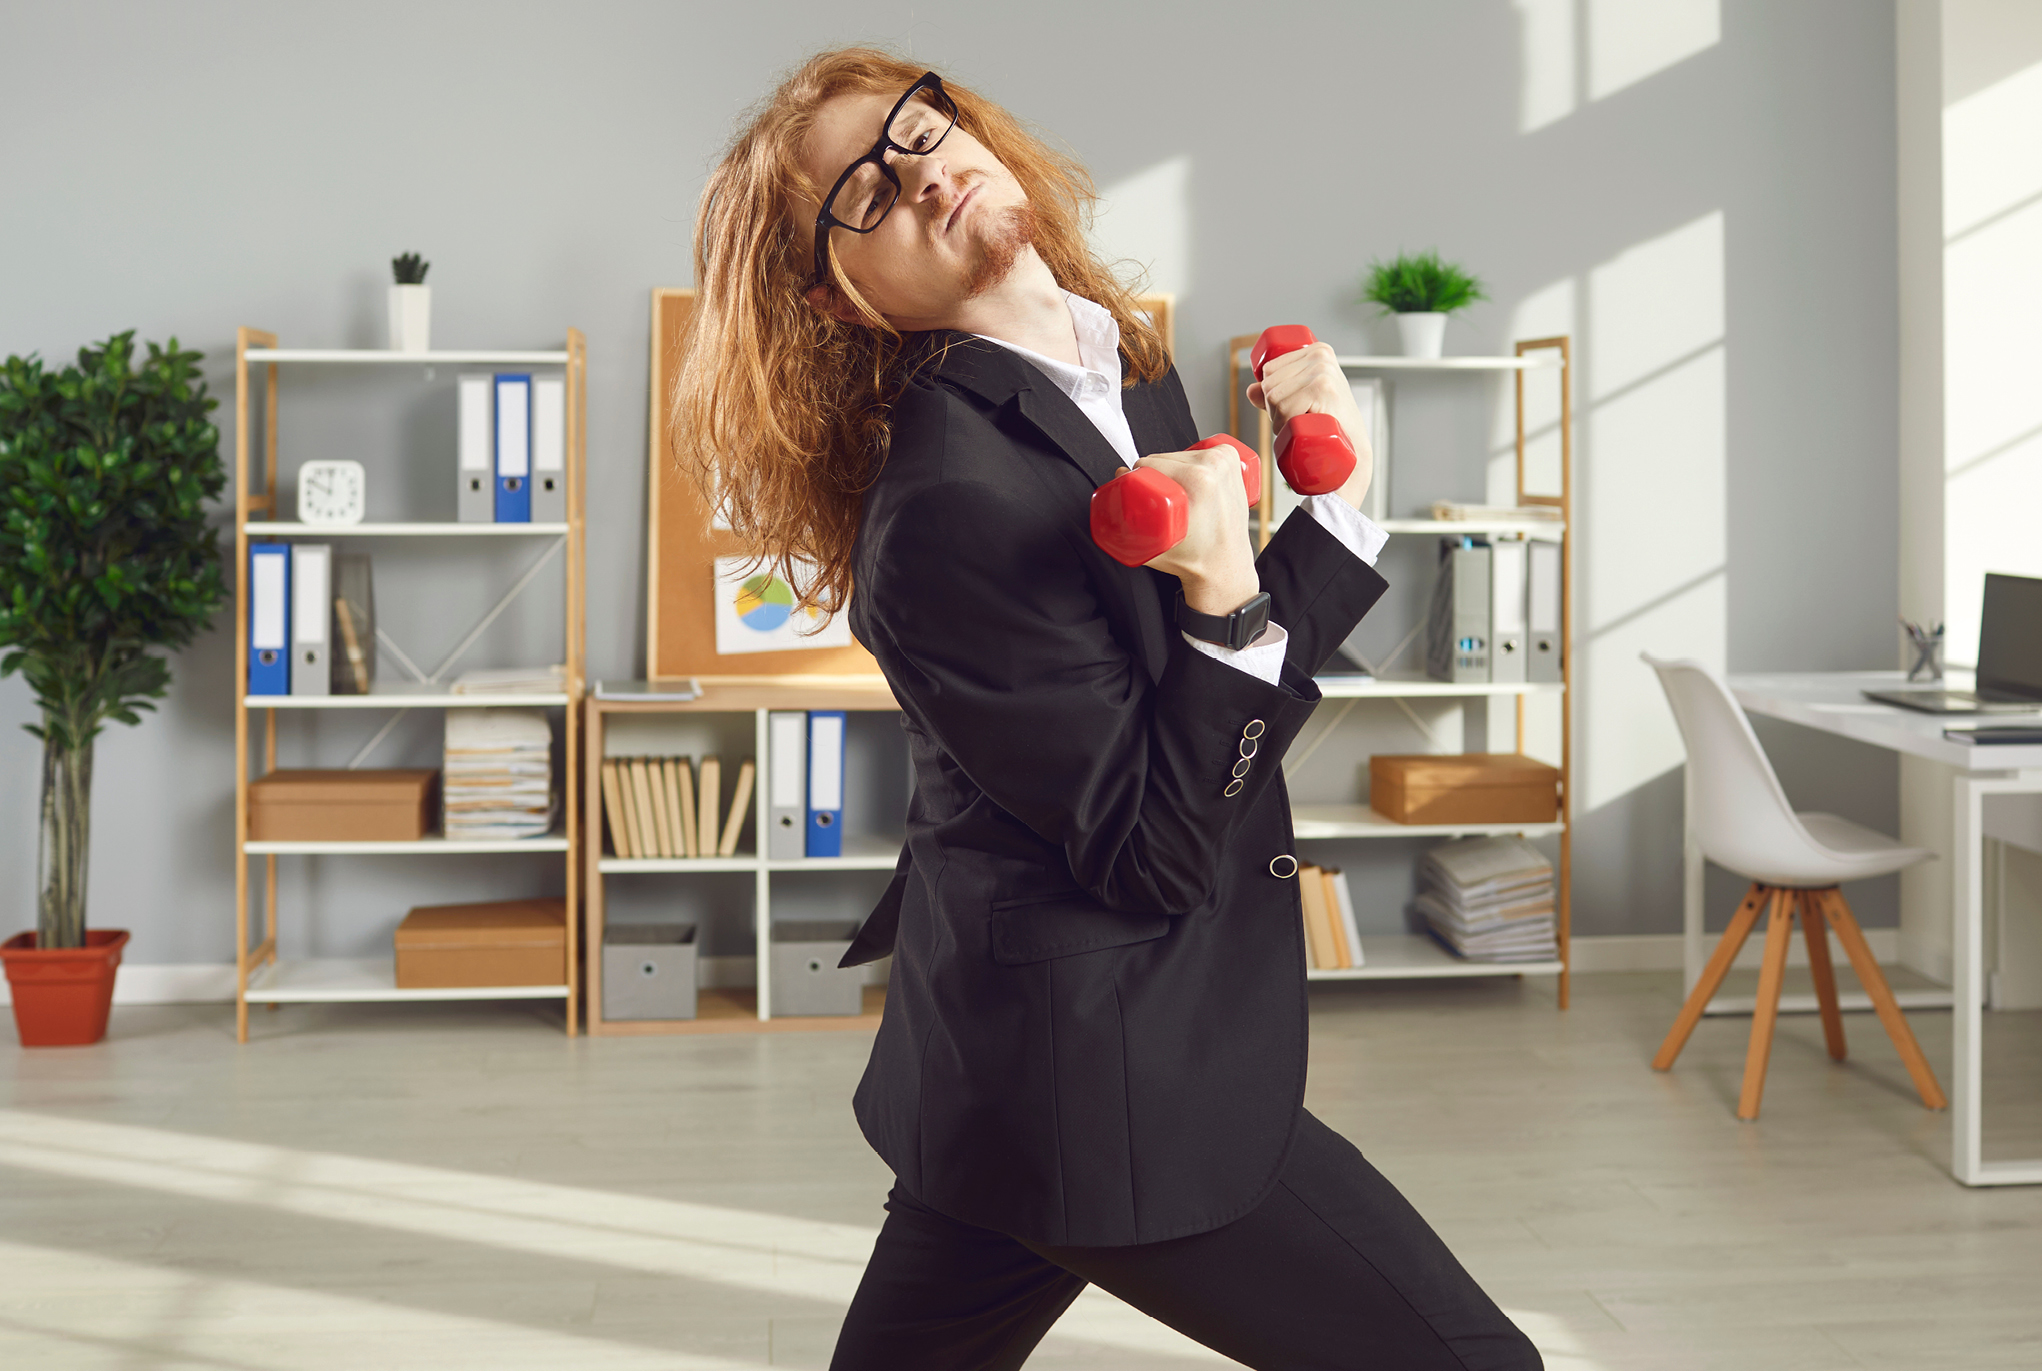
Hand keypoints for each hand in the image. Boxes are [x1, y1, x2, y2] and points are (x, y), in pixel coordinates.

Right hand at [1132, 445, 1259, 614]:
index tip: (1141, 494)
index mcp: (1198, 479)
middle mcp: (1216, 466)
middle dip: (1157, 475)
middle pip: (1167, 456)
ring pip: (1183, 453)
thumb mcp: (1150, 543)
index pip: (1149, 462)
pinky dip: (1195, 460)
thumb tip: (1119, 476)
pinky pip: (1203, 451)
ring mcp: (1228, 462)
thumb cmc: (1193, 559)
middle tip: (1164, 502)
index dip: (1137, 476)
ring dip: (1175, 469)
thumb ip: (1125, 516)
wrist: (1224, 566)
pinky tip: (1194, 479)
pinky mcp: (1233, 462)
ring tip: (1180, 496)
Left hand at [1248, 341, 1375, 511]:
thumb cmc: (1331, 426)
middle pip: (1269, 384)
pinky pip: (1284, 407)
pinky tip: (1303, 427)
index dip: (1272, 394)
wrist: (1355, 451)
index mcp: (1317, 351)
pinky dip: (1285, 424)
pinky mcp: (1323, 389)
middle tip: (1299, 420)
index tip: (1296, 407)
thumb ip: (1277, 392)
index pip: (1269, 369)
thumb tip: (1250, 390)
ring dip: (1280, 420)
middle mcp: (1320, 356)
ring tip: (1303, 424)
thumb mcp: (1303, 400)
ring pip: (1273, 397)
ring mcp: (1323, 371)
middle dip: (1275, 409)